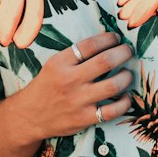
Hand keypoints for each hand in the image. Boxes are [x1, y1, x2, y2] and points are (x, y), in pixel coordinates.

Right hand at [16, 32, 134, 141]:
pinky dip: (124, 102)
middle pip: (105, 61)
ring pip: (113, 85)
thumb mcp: (53, 65)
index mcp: (60, 63)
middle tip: (128, 51)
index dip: (108, 38)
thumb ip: (74, 56)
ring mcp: (77, 101)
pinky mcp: (84, 119)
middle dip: (123, 53)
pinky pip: (112, 111)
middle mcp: (69, 80)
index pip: (90, 45)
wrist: (29, 116)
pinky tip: (126, 97)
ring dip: (126, 77)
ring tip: (127, 73)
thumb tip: (106, 43)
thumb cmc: (46, 87)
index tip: (117, 38)